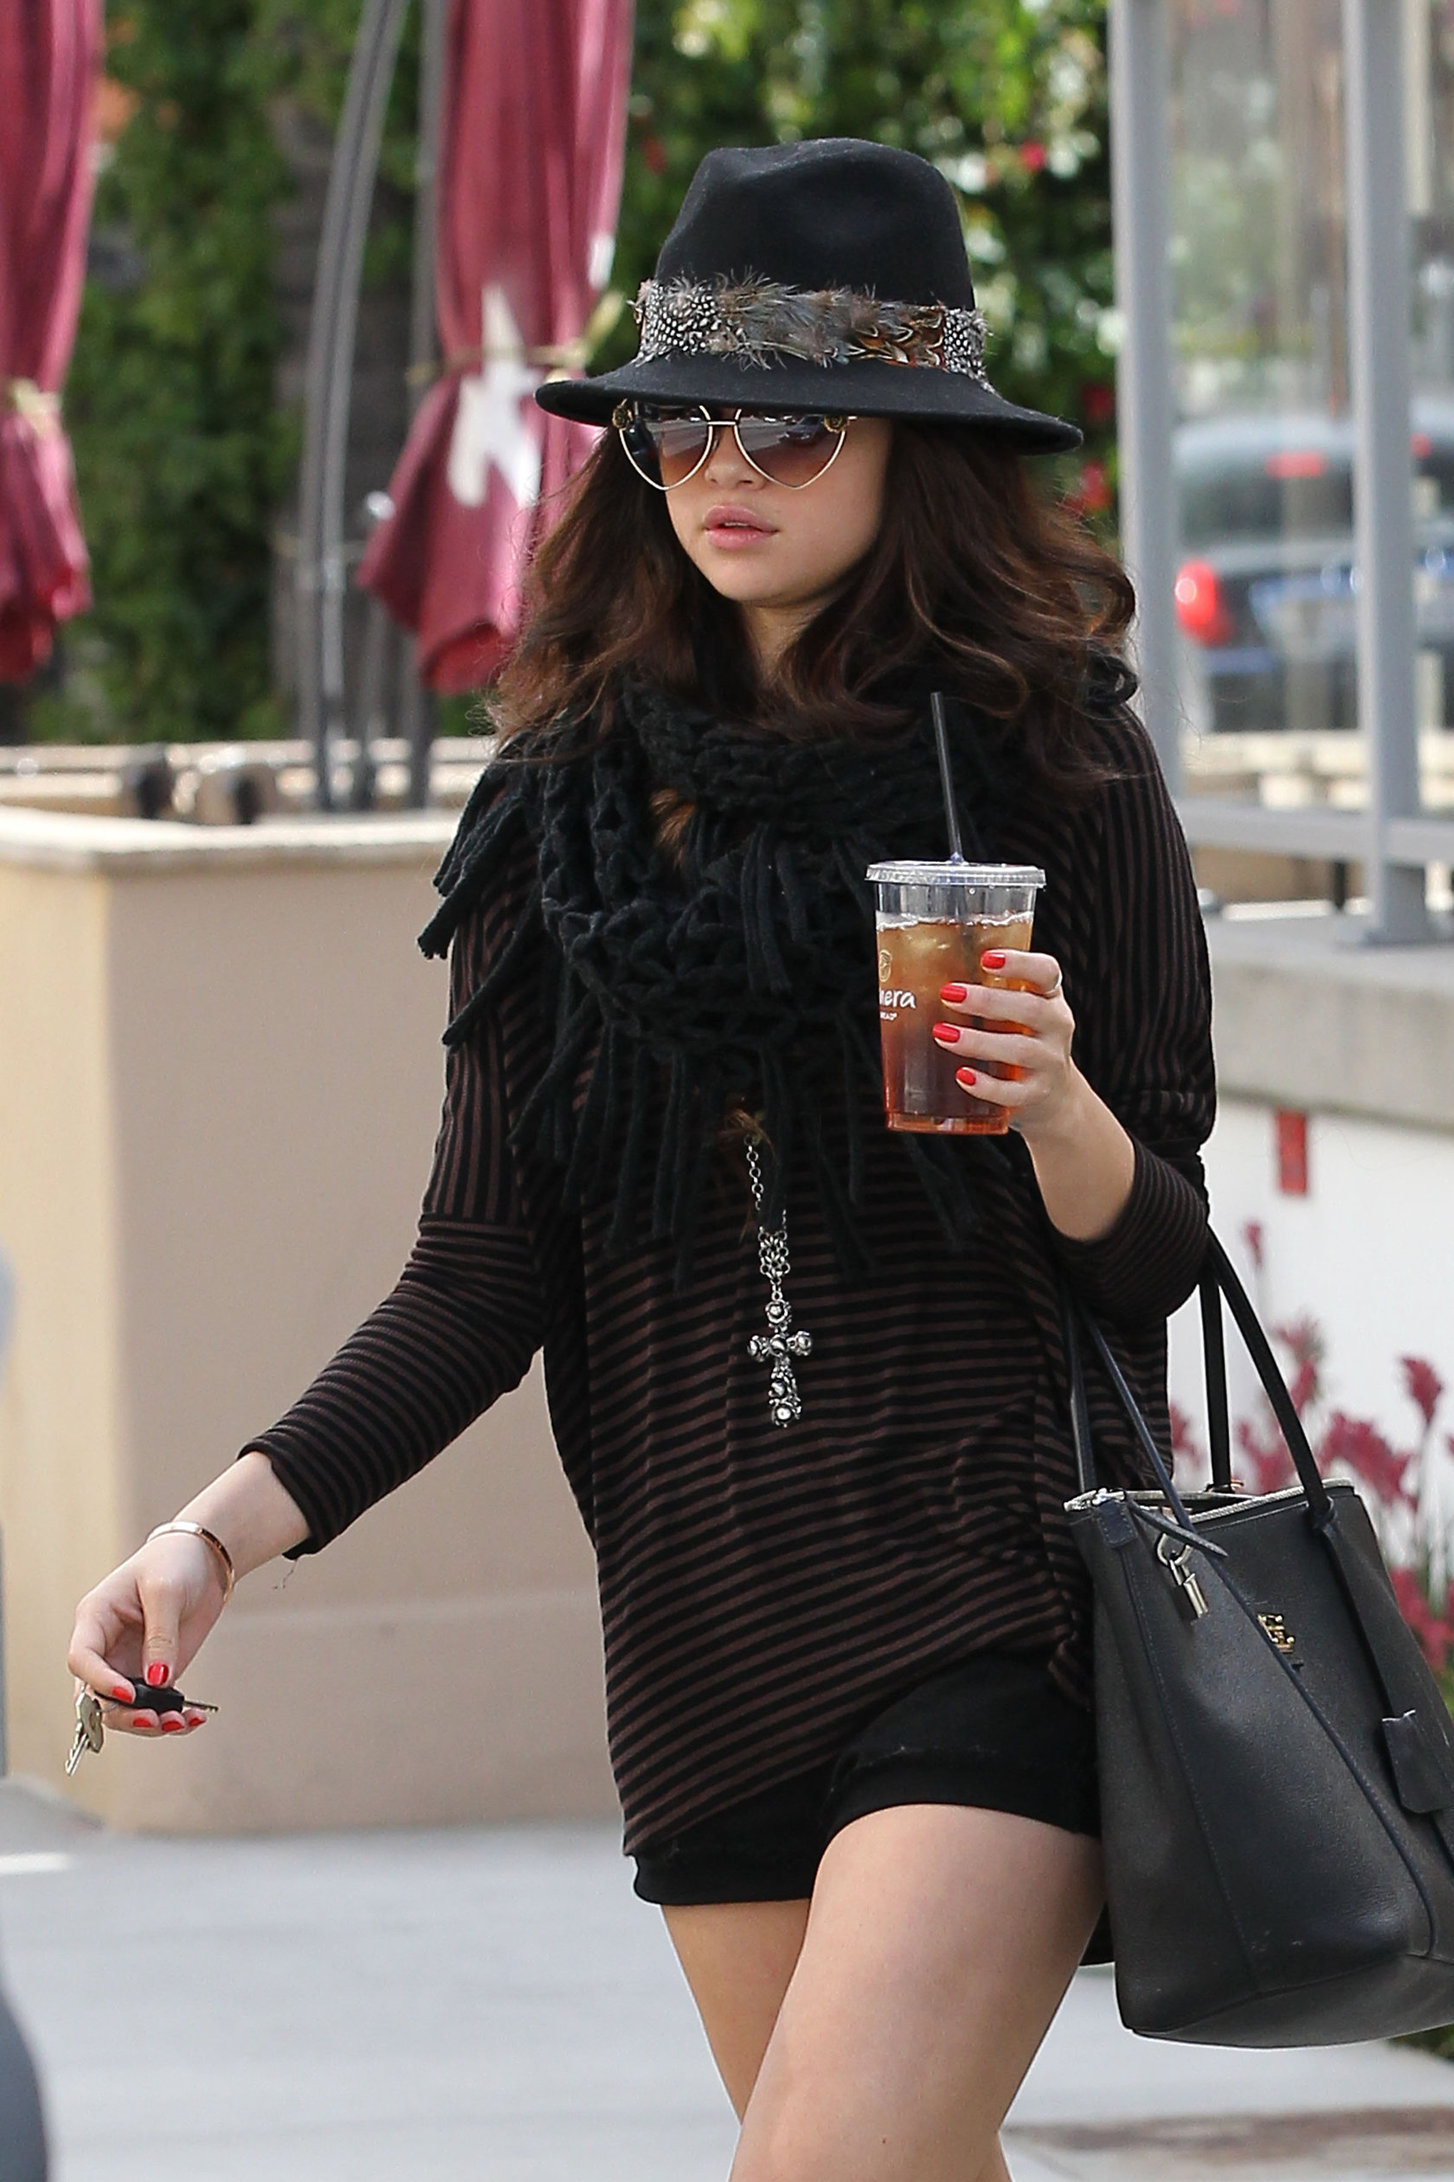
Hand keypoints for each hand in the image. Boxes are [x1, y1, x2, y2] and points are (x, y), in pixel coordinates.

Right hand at [67, 1533, 225, 1738]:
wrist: (201, 1559)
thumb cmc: (173, 1562)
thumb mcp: (165, 1591)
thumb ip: (160, 1637)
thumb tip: (158, 1679)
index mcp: (95, 1618)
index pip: (81, 1659)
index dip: (100, 1681)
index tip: (131, 1693)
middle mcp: (105, 1647)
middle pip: (97, 1695)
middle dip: (123, 1714)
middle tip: (153, 1719)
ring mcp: (128, 1664)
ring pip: (123, 1709)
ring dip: (148, 1723)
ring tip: (180, 1722)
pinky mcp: (153, 1674)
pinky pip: (153, 1705)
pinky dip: (171, 1717)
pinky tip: (192, 1718)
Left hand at [932, 949, 1077, 1143]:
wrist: (1054, 1094)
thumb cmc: (1022, 1038)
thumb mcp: (1017, 1010)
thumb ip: (989, 991)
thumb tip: (922, 973)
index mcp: (1049, 996)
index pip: (1045, 971)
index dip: (1019, 962)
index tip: (986, 958)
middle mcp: (1056, 1026)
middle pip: (1030, 1009)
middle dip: (987, 1001)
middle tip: (948, 995)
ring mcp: (1049, 1062)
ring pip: (1020, 1050)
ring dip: (978, 1041)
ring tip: (943, 1035)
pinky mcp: (1037, 1094)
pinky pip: (1013, 1093)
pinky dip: (987, 1086)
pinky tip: (962, 1076)